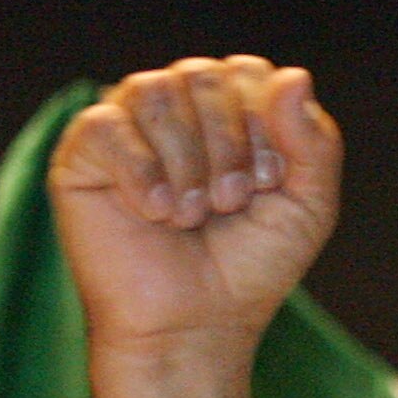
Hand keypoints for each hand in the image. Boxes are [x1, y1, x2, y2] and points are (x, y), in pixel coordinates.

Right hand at [49, 56, 336, 368]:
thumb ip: (314, 144)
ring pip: (154, 91)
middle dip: (227, 145)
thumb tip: (295, 76)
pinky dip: (142, 172)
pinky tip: (155, 212)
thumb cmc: (248, 267)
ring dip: (187, 163)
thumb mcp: (306, 208)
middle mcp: (176, 109)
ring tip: (191, 215)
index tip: (266, 186)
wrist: (195, 325)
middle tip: (228, 204)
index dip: (263, 127)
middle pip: (202, 76)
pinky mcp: (83, 154)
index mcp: (227, 112)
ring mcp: (127, 127)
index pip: (247, 72)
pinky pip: (106, 124)